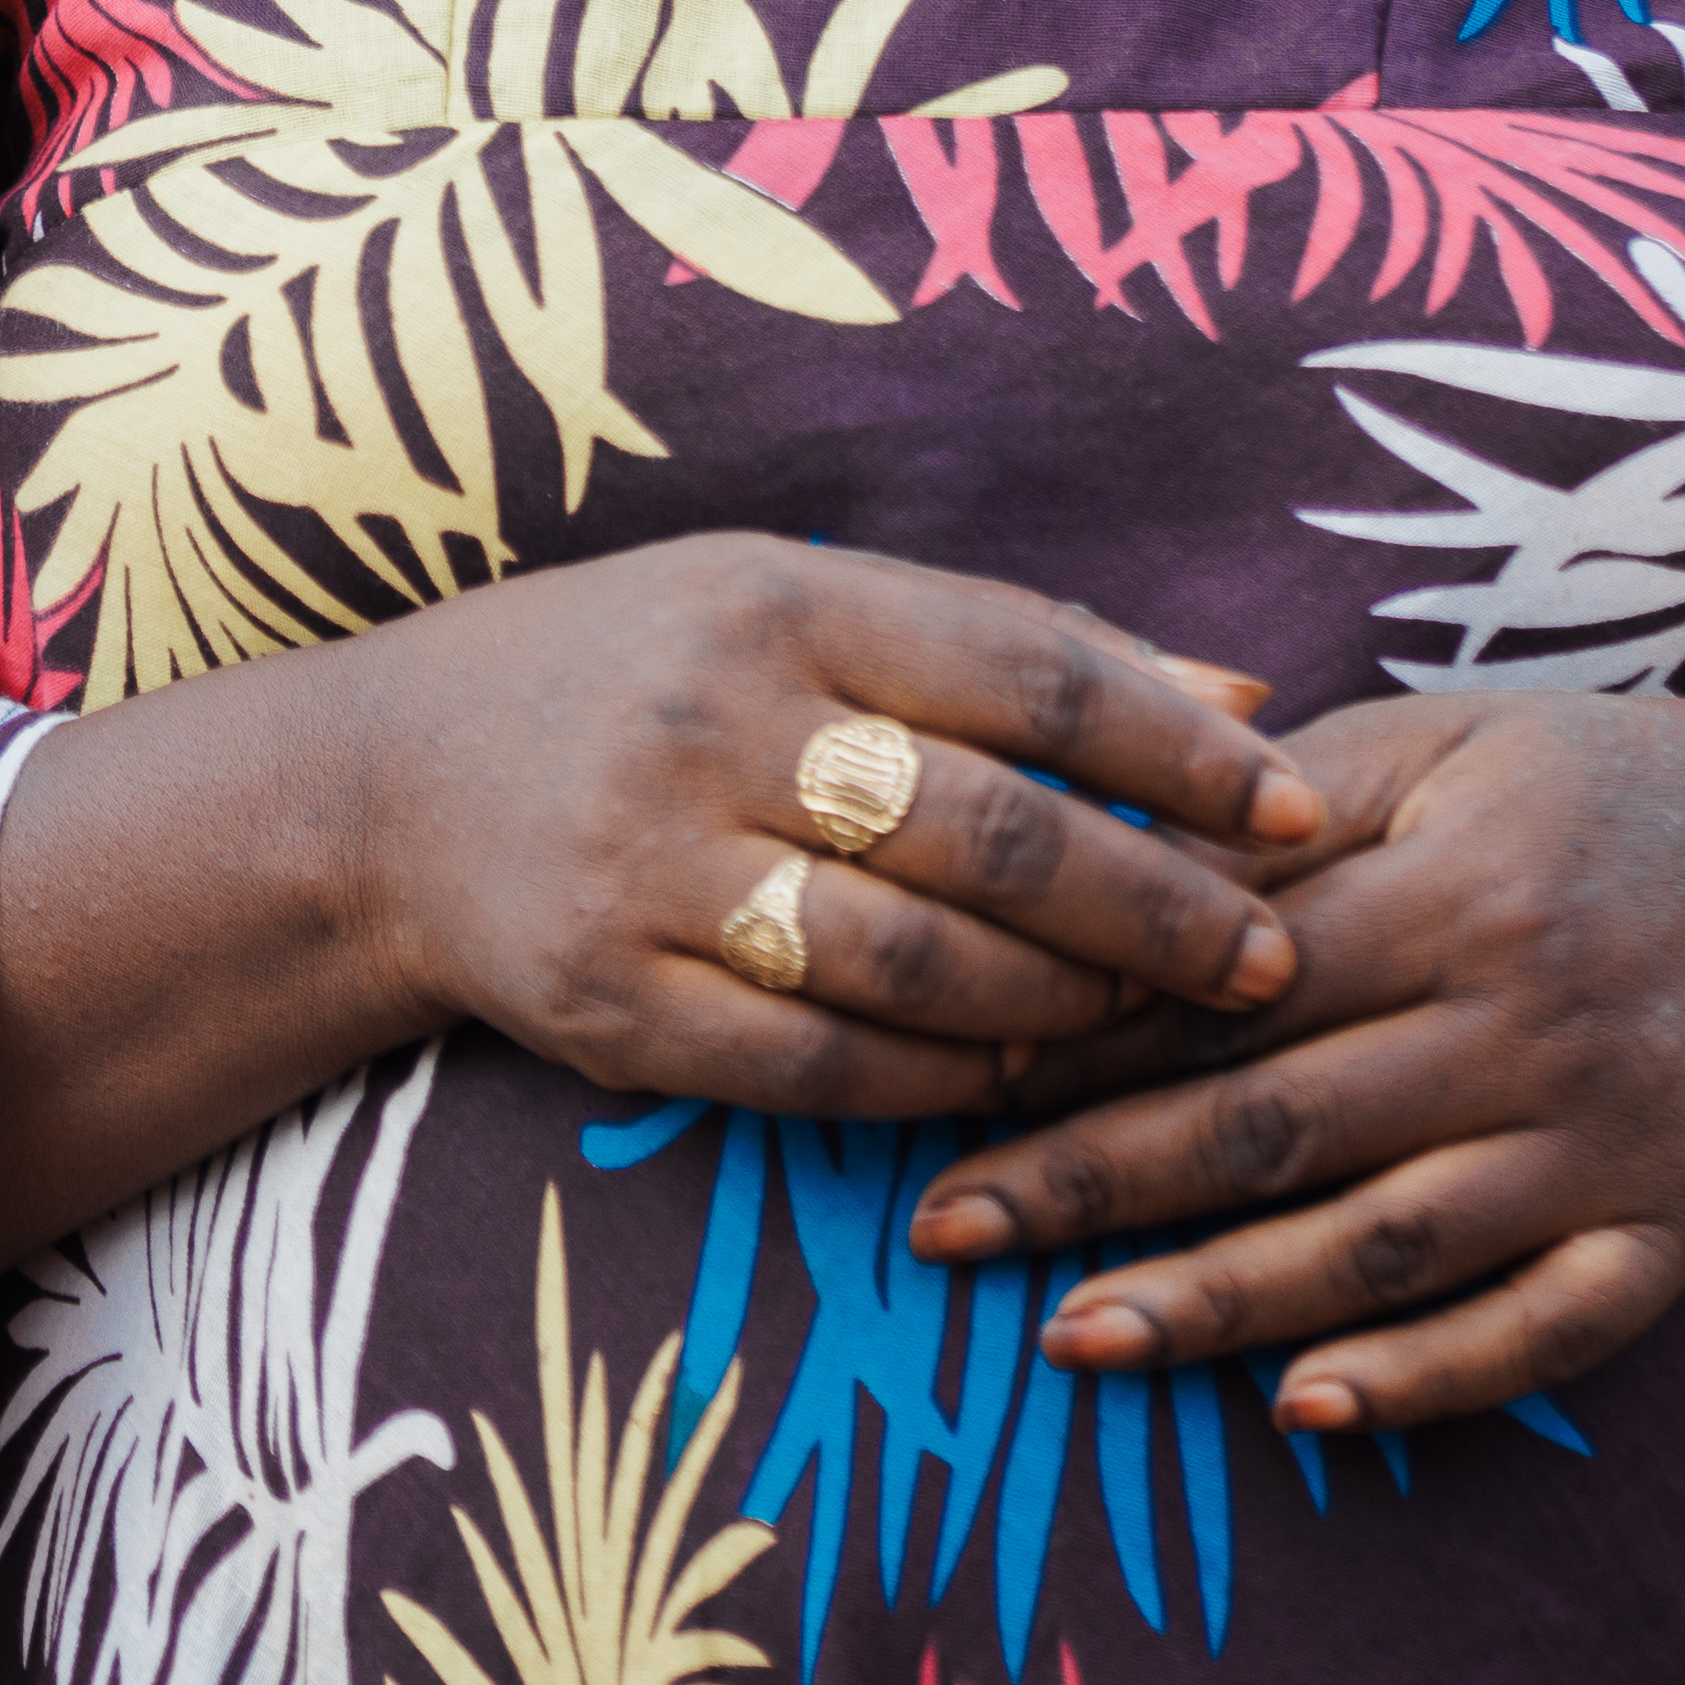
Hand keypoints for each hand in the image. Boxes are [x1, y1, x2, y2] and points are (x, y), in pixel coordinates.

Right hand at [332, 536, 1329, 1125]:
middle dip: (1158, 908)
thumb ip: (1015, 644)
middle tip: (1268, 959)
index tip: (1298, 813)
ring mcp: (650, 871)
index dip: (1184, 752)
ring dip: (1064, 1009)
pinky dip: (938, 1083)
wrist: (387, 788)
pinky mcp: (607, 1003)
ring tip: (1155, 1024)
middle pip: (993, 833)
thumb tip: (1246, 696)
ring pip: (916, 965)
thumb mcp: (801, 601)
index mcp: (780, 603)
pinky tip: (1016, 1078)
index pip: (1032, 676)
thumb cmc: (644, 671)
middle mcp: (713, 726)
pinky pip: (816, 1066)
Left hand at [902, 691, 1684, 1432]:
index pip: (1237, 986)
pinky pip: (1540, 1333)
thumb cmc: (1582, 793)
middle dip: (1099, 1186)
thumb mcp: (1440, 744)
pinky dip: (1424, 1378)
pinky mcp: (1670, 1239)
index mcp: (1463, 886)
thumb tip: (1093, 856)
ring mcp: (1607, 1144)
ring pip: (1384, 1246)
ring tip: (1068, 1340)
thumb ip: (1277, 810)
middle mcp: (1534, 1023)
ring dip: (1218, 1306)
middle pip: (1283, 1125)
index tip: (958, 1084)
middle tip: (947, 1234)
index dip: (1090, 1040)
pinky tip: (1301, 1407)